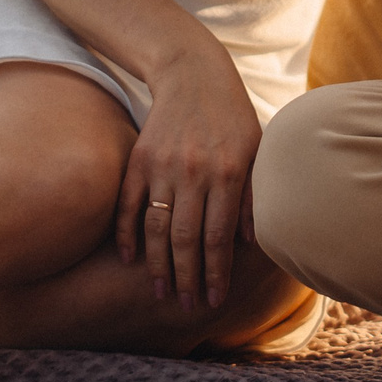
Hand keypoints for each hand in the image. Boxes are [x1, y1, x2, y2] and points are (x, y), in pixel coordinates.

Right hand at [116, 53, 261, 311]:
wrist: (193, 75)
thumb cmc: (233, 116)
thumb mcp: (255, 149)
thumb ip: (252, 194)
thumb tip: (249, 241)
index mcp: (226, 173)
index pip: (219, 236)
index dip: (216, 272)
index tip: (215, 299)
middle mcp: (193, 173)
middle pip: (186, 239)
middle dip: (187, 278)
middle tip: (186, 306)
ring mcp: (162, 167)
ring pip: (156, 228)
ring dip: (157, 265)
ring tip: (159, 292)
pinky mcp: (138, 160)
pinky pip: (128, 204)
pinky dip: (125, 233)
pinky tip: (129, 258)